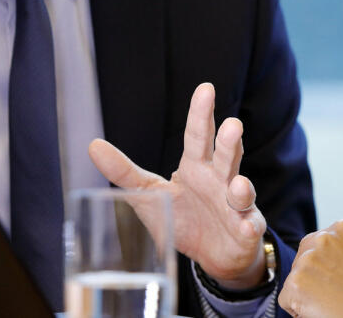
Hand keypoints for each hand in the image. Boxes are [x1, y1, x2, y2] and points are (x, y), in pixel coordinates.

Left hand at [88, 82, 267, 288]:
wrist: (213, 254)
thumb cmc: (183, 217)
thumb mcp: (150, 194)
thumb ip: (124, 172)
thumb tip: (93, 145)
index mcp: (195, 167)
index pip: (197, 135)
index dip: (200, 114)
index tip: (205, 89)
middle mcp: (220, 180)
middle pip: (226, 156)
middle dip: (229, 142)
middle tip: (233, 125)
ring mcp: (236, 205)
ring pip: (242, 191)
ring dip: (242, 187)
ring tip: (237, 185)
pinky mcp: (246, 230)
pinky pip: (250, 227)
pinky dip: (249, 226)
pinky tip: (247, 226)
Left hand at [280, 220, 342, 317]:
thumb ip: (337, 248)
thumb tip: (315, 259)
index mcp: (342, 226)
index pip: (318, 245)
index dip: (327, 267)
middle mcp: (323, 237)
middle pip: (303, 258)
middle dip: (313, 275)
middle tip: (337, 291)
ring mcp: (308, 259)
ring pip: (295, 279)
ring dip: (308, 292)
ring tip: (333, 300)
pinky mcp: (296, 282)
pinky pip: (286, 299)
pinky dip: (299, 309)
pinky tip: (322, 309)